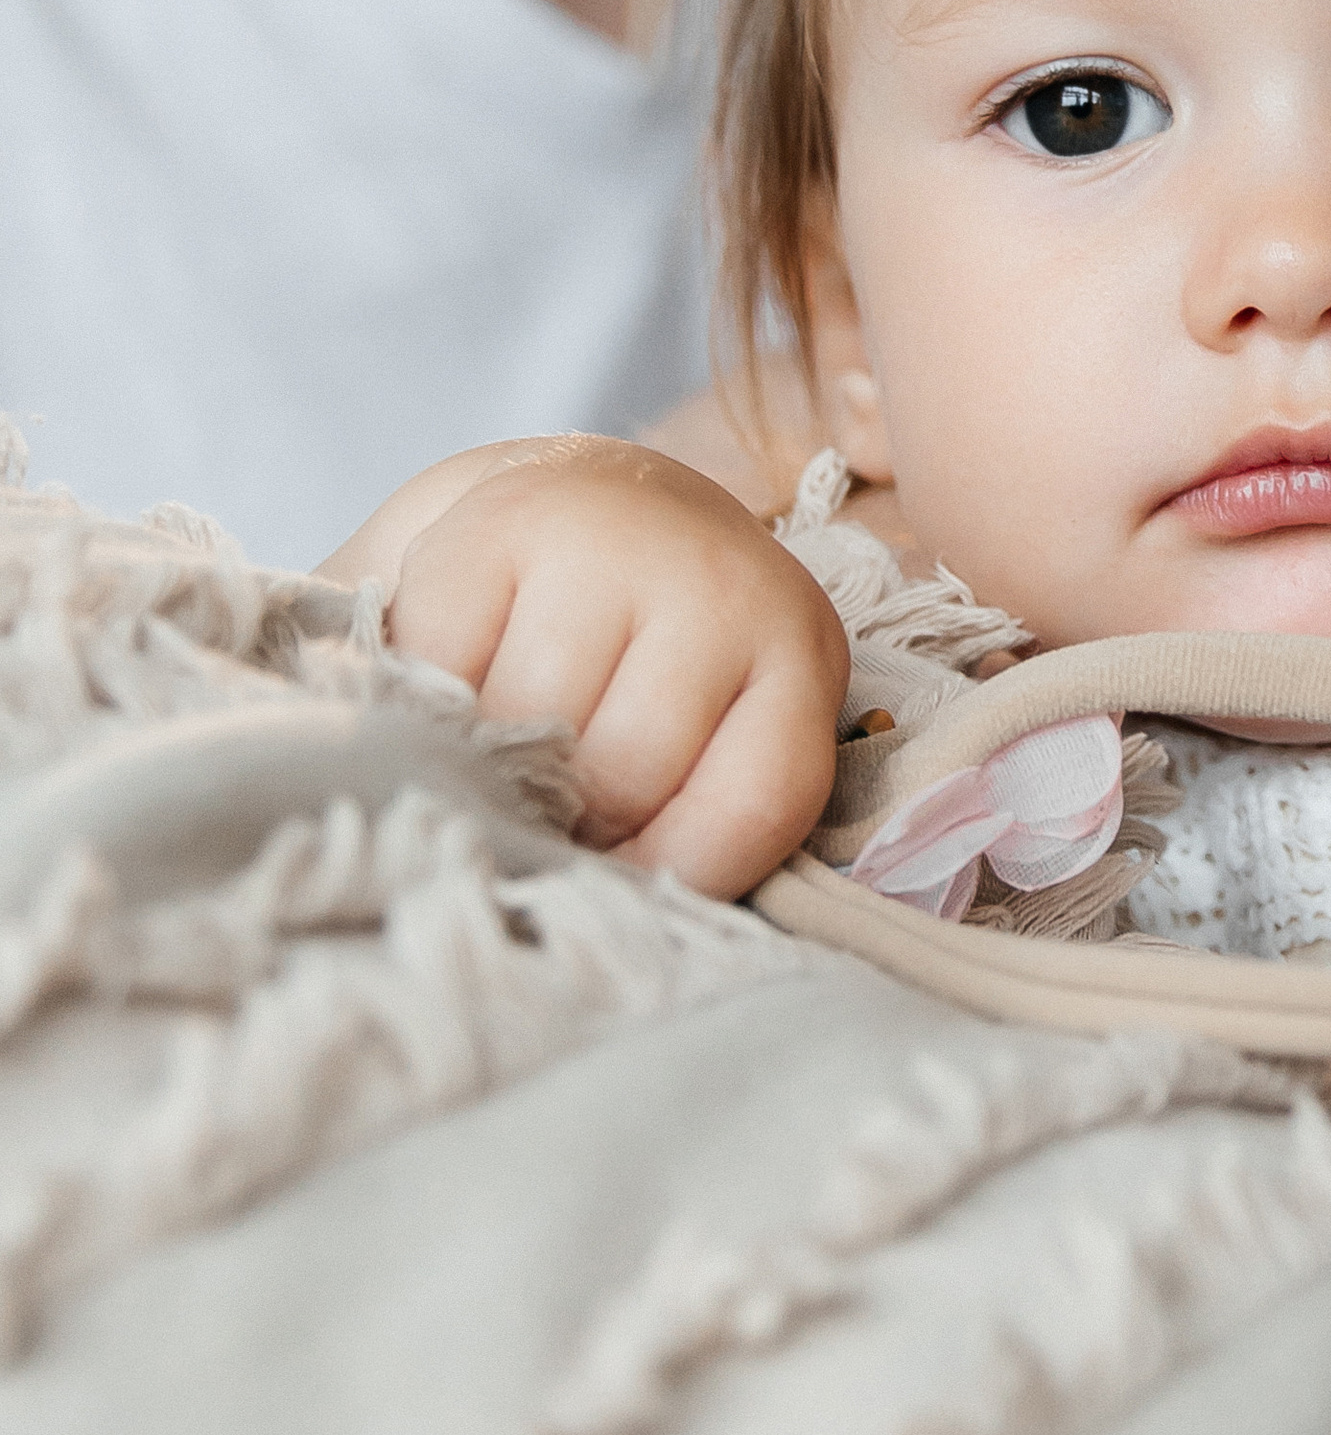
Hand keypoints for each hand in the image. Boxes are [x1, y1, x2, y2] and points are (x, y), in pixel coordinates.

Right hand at [325, 437, 849, 896]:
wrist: (597, 505)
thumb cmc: (659, 660)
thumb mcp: (721, 725)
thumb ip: (697, 818)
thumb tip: (609, 929)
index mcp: (798, 657)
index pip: (754, 804)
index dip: (675, 875)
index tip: (618, 890)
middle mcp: (721, 586)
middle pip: (626, 772)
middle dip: (572, 821)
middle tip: (543, 809)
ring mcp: (608, 546)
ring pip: (529, 722)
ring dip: (494, 765)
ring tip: (495, 752)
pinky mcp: (497, 526)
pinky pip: (444, 663)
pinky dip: (428, 701)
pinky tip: (451, 686)